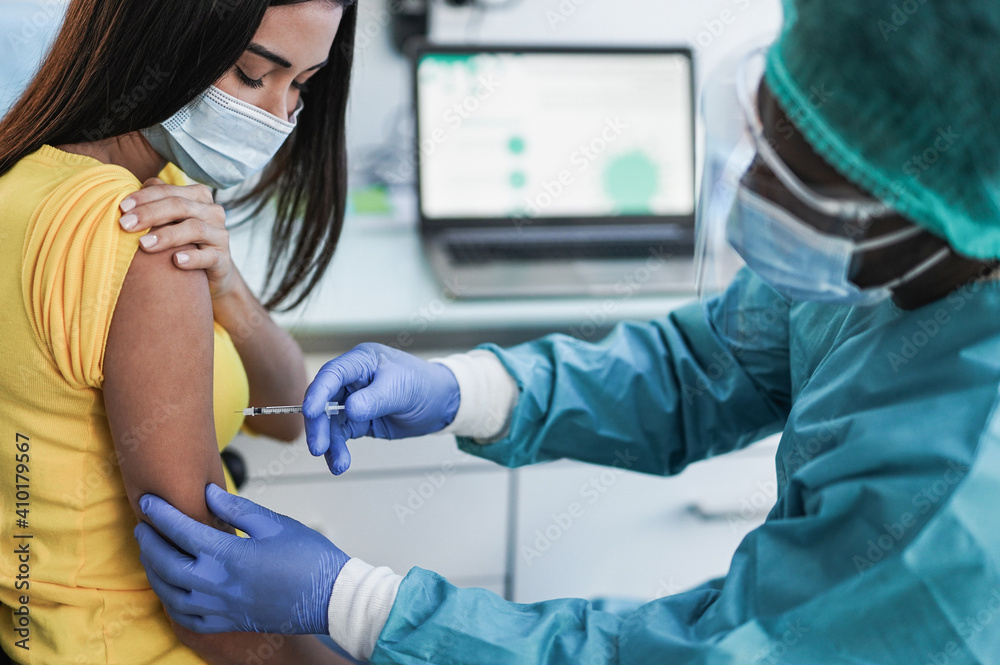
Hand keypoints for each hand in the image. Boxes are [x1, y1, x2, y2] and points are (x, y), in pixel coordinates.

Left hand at [119, 178, 236, 298]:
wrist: (211, 272)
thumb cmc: (183, 241)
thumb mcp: (169, 220)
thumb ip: (154, 202)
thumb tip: (127, 191)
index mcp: (198, 196)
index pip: (168, 190)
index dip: (144, 197)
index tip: (121, 208)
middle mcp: (212, 212)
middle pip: (180, 206)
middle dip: (150, 214)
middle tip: (125, 225)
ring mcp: (220, 235)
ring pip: (195, 228)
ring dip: (167, 235)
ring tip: (144, 245)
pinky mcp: (223, 259)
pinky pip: (209, 257)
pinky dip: (193, 258)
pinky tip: (176, 261)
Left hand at [134, 484, 348, 634]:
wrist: (332, 598)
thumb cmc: (310, 558)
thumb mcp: (274, 524)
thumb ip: (237, 509)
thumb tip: (208, 493)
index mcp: (228, 555)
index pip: (181, 530)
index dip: (161, 514)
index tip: (148, 501)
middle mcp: (217, 584)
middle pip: (166, 563)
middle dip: (149, 543)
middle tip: (142, 527)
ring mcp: (221, 607)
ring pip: (171, 593)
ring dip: (155, 573)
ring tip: (151, 557)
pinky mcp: (230, 622)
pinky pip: (188, 618)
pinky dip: (173, 604)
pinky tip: (172, 593)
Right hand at [304, 344, 460, 474]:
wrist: (440, 403)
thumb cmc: (424, 385)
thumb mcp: (402, 389)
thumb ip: (375, 399)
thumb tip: (350, 410)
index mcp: (361, 362)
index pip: (332, 374)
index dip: (318, 393)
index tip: (310, 412)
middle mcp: (352, 380)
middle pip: (324, 400)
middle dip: (319, 425)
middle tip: (318, 447)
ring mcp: (352, 400)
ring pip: (330, 422)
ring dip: (330, 443)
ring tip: (338, 463)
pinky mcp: (357, 420)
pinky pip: (341, 435)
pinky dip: (338, 450)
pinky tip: (340, 463)